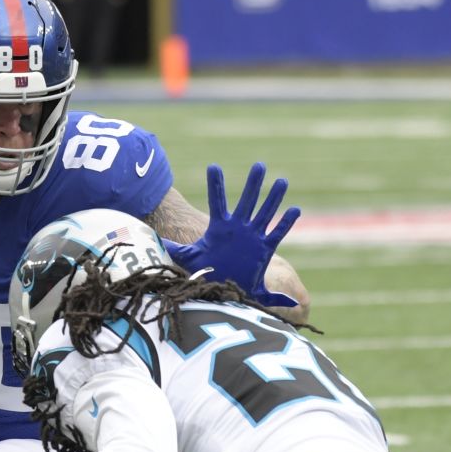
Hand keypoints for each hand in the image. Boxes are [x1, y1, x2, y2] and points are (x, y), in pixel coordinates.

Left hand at [162, 162, 300, 307]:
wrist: (225, 286)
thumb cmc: (207, 270)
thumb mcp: (190, 258)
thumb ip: (175, 248)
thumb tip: (155, 242)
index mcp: (220, 227)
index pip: (216, 201)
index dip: (215, 185)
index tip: (213, 167)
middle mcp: (239, 227)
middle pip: (247, 201)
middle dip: (253, 184)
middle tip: (259, 165)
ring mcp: (253, 235)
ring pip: (265, 212)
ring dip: (274, 198)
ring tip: (281, 180)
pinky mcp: (265, 248)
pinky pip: (277, 232)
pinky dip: (286, 222)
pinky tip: (294, 209)